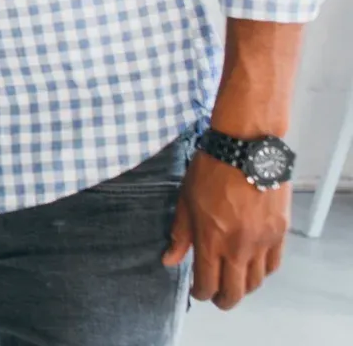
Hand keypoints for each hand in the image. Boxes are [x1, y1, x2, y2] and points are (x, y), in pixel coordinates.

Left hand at [163, 149, 290, 308]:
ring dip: (244, 287)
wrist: (246, 149)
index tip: (197, 291)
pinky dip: (263, 272)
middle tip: (217, 297)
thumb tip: (169, 260)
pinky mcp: (279, 233)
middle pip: (235, 292)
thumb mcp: (185, 200)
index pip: (207, 283)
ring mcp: (262, 242)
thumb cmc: (210, 171)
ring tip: (234, 282)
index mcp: (210, 240)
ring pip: (256, 282)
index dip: (201, 293)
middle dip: (223, 300)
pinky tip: (253, 266)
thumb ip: (180, 234)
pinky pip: (274, 265)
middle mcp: (238, 247)